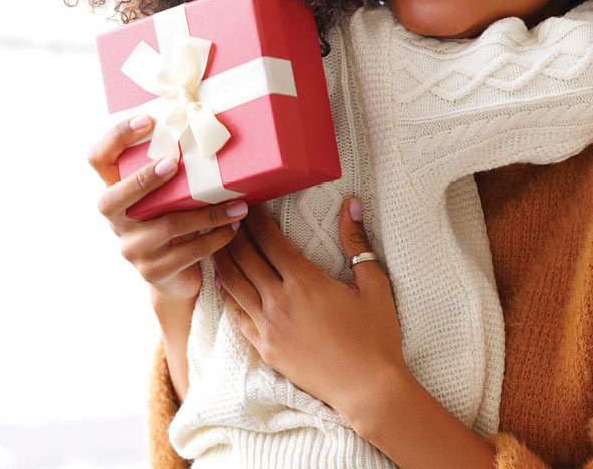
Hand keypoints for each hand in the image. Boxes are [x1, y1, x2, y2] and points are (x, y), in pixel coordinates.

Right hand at [88, 115, 249, 302]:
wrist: (180, 275)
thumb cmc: (178, 218)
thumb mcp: (172, 193)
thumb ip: (176, 168)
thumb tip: (211, 123)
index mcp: (116, 191)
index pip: (97, 158)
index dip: (115, 137)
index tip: (146, 120)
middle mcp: (116, 220)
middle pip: (112, 199)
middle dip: (143, 179)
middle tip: (173, 163)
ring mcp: (132, 248)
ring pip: (166, 226)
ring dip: (208, 212)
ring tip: (238, 204)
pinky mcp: (154, 271)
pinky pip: (187, 252)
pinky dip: (215, 238)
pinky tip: (234, 227)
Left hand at [213, 200, 406, 425]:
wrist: (366, 387)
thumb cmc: (375, 335)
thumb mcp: (373, 283)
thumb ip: (356, 242)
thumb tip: (352, 204)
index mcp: (305, 281)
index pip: (271, 241)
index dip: (257, 220)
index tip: (250, 205)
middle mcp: (280, 301)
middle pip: (247, 258)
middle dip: (236, 234)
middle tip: (229, 217)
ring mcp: (268, 327)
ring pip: (234, 285)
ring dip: (224, 260)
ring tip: (217, 242)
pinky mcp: (265, 348)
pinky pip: (236, 315)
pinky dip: (226, 294)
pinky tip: (222, 283)